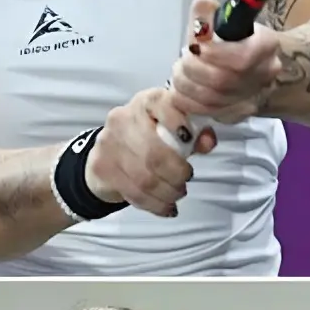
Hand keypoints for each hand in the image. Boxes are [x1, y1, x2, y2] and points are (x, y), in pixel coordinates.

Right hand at [85, 86, 216, 218]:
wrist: (108, 153)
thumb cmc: (149, 138)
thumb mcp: (175, 130)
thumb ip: (196, 134)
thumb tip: (208, 141)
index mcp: (146, 102)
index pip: (162, 106)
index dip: (180, 124)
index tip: (190, 141)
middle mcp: (122, 119)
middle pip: (154, 152)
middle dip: (176, 173)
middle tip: (185, 180)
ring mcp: (108, 143)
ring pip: (144, 178)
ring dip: (167, 192)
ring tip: (176, 194)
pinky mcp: (101, 167)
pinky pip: (133, 192)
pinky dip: (155, 204)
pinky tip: (166, 206)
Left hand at [168, 0, 283, 122]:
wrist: (252, 69)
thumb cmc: (235, 42)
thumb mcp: (225, 24)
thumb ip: (209, 16)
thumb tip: (200, 4)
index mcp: (266, 46)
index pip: (243, 57)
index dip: (213, 54)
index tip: (194, 47)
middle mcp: (263, 74)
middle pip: (221, 80)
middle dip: (192, 69)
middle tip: (182, 60)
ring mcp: (250, 97)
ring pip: (210, 98)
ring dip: (184, 83)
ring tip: (179, 72)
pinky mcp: (234, 113)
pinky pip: (203, 110)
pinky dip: (184, 99)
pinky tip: (180, 88)